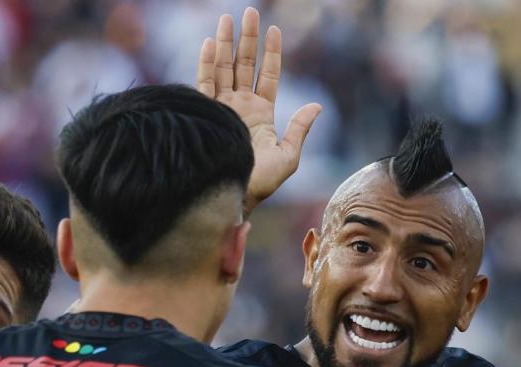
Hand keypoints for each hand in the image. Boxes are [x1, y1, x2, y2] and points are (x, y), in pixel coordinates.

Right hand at [196, 6, 321, 213]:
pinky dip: (206, 63)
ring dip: (225, 43)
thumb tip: (317, 106)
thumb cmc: (260, 182)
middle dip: (247, 38)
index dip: (272, 53)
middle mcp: (239, 107)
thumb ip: (300, 129)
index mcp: (261, 114)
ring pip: (223, 68)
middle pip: (244, 64)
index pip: (267, 75)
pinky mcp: (204, 113)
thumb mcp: (288, 157)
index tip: (275, 29)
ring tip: (227, 18)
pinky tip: (209, 43)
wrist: (231, 195)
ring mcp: (221, 108)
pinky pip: (204, 83)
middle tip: (250, 12)